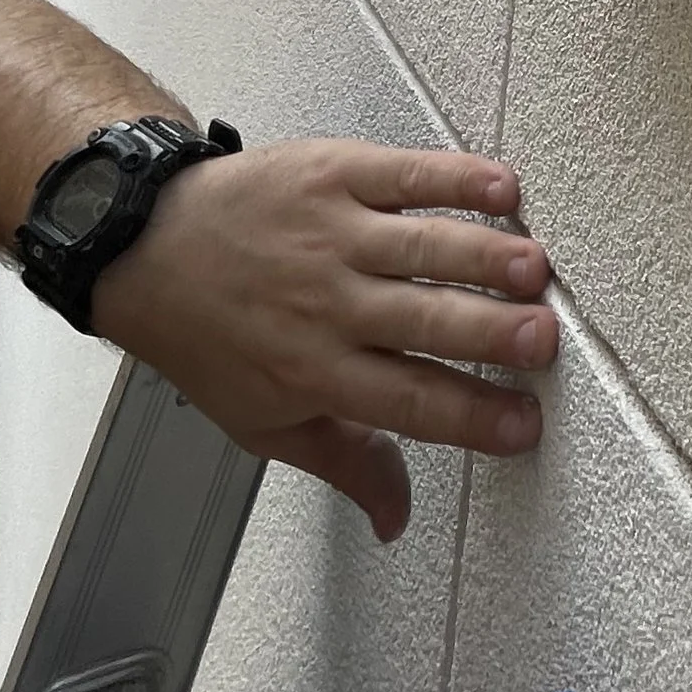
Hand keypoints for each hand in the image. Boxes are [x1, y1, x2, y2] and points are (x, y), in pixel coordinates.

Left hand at [89, 141, 556, 541]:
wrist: (147, 248)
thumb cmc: (207, 336)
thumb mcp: (263, 422)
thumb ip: (345, 463)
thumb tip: (397, 517)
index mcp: (314, 371)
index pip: (409, 401)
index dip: (473, 416)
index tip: (525, 425)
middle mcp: (326, 303)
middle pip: (426, 320)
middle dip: (491, 332)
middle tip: (543, 340)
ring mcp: (331, 234)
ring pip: (424, 246)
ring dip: (486, 256)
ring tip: (535, 270)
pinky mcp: (333, 173)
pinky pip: (407, 175)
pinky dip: (457, 176)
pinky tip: (502, 186)